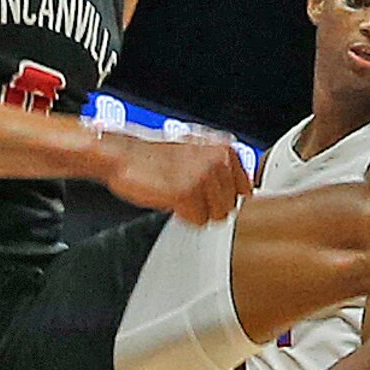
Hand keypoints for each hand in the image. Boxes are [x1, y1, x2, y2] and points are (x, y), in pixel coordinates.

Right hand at [93, 125, 251, 225]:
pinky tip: (172, 200)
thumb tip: (245, 192)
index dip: (223, 197)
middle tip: (188, 191)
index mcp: (224, 148)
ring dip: (197, 211)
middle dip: (210, 205)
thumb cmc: (157, 157)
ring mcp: (203, 176)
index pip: (245, 190)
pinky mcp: (187, 193)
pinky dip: (184, 216)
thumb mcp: (199, 153)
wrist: (124, 155)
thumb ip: (224, 169)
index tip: (208, 193)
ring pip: (217, 216)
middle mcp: (218, 159)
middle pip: (231, 206)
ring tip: (179, 194)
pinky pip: (199, 221)